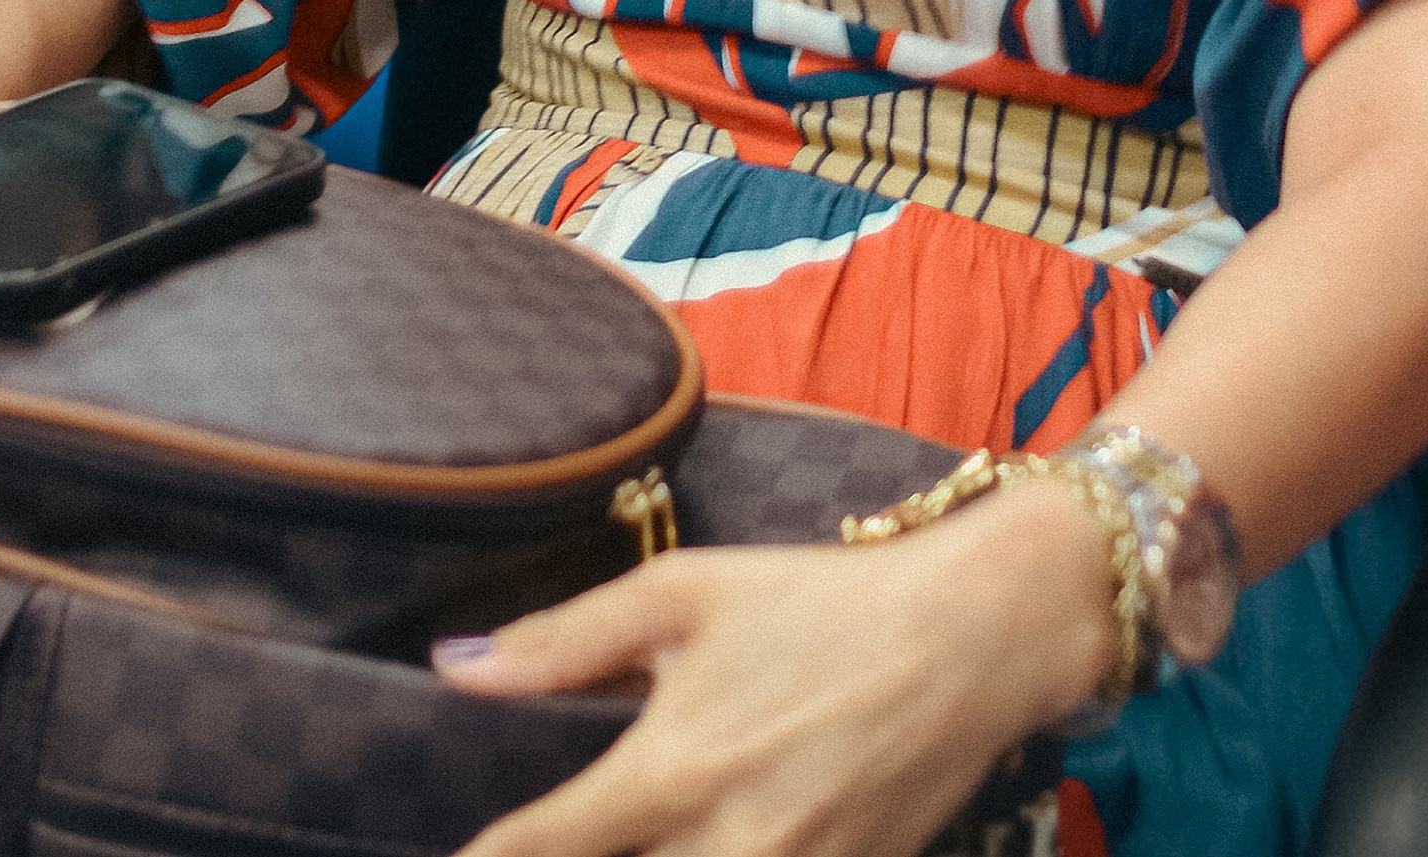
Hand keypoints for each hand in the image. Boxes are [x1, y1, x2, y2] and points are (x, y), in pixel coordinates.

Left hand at [440, 486, 1113, 856]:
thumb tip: (457, 666)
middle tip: (561, 840)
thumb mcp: (685, 595)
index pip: (540, 849)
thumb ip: (564, 639)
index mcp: (673, 770)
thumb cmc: (817, 603)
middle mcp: (728, 846)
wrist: (970, 638)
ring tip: (647, 836)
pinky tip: (711, 840)